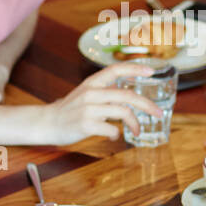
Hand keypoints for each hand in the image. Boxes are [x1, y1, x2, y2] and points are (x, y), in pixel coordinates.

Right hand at [43, 63, 163, 144]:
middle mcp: (91, 93)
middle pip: (127, 95)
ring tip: (137, 131)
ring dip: (135, 124)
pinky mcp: (86, 125)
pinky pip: (111, 129)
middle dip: (147, 105)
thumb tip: (129, 99)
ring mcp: (88, 109)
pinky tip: (112, 136)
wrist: (47, 123)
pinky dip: (116, 134)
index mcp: (92, 83)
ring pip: (123, 112)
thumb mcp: (85, 93)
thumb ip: (105, 92)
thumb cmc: (69, 110)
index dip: (135, 68)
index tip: (151, 72)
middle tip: (158, 113)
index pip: (116, 69)